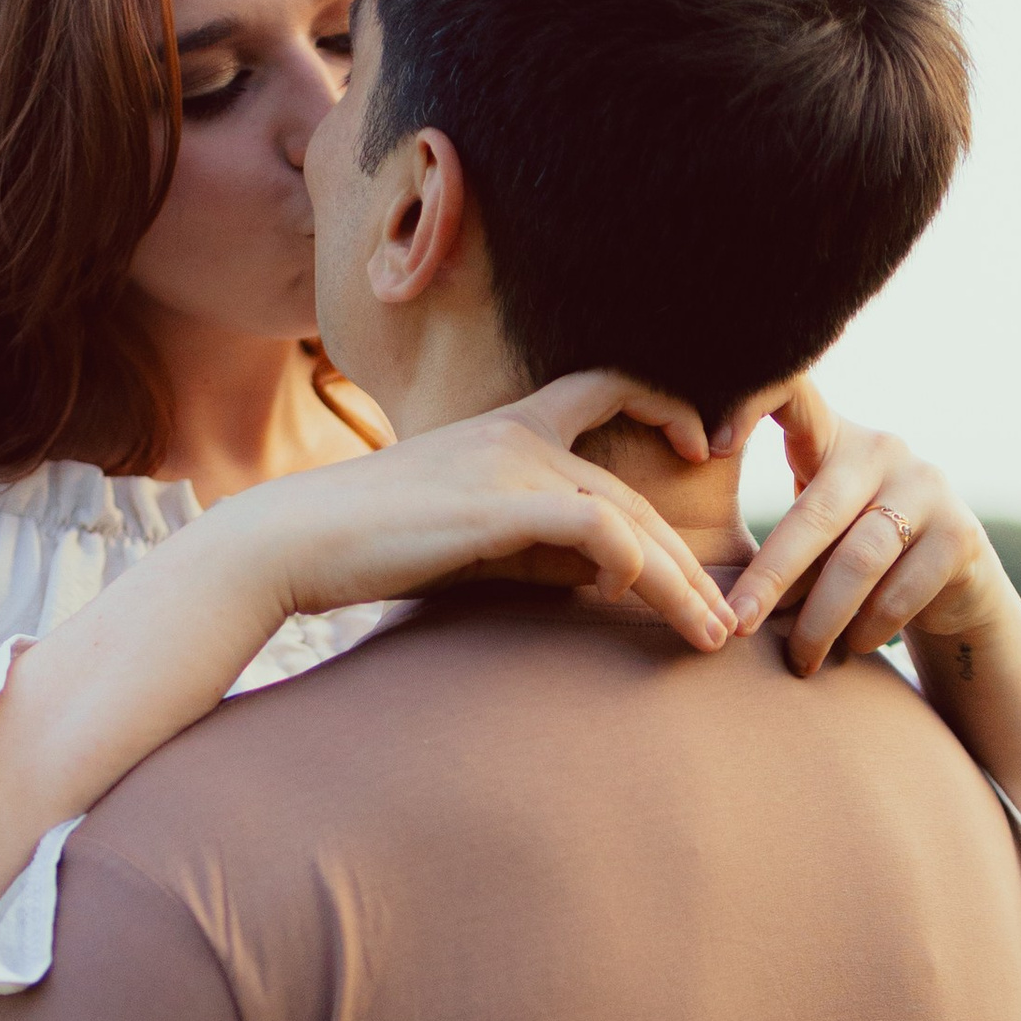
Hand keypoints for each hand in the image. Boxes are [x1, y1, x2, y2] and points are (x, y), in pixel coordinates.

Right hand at [225, 374, 731, 653]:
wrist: (295, 540)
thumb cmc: (370, 544)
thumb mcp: (469, 539)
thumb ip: (535, 547)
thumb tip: (607, 576)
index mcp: (507, 427)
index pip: (605, 388)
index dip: (665, 404)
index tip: (700, 444)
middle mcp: (517, 437)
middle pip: (632, 494)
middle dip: (688, 561)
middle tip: (725, 615)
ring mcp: (509, 467)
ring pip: (626, 518)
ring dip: (679, 583)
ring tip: (710, 632)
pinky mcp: (498, 507)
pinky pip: (595, 531)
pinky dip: (631, 566)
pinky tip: (636, 600)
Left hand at [719, 379, 1012, 671]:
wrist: (953, 579)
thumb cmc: (858, 551)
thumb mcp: (819, 527)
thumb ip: (783, 536)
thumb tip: (717, 597)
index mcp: (834, 438)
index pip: (795, 399)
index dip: (754, 405)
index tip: (711, 445)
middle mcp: (884, 450)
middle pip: (816, 514)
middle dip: (770, 577)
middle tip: (738, 625)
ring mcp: (928, 488)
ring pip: (858, 561)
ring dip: (821, 620)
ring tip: (798, 660)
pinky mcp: (961, 534)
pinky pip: (901, 592)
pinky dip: (867, 629)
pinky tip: (850, 649)